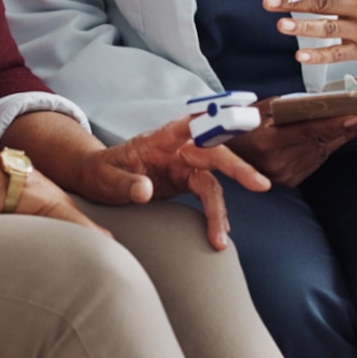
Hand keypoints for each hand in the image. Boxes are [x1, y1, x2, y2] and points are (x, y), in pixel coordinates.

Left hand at [72, 115, 271, 249]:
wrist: (97, 180)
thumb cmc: (99, 173)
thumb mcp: (104, 179)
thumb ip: (125, 183)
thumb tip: (146, 191)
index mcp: (158, 140)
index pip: (187, 126)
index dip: (211, 122)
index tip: (231, 119)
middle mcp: (177, 150)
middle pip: (214, 154)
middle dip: (238, 168)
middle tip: (260, 184)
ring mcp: (183, 166)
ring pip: (213, 181)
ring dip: (221, 209)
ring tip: (221, 238)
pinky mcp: (185, 182)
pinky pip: (206, 196)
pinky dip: (214, 214)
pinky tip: (218, 234)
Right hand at [227, 102, 356, 187]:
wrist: (224, 156)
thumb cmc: (241, 128)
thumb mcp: (259, 111)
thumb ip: (286, 107)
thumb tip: (316, 103)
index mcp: (268, 141)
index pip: (309, 131)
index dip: (334, 124)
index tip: (355, 117)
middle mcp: (277, 162)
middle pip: (320, 143)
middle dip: (347, 129)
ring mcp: (283, 175)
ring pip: (321, 153)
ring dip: (341, 139)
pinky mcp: (288, 182)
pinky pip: (315, 162)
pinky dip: (328, 148)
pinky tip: (340, 137)